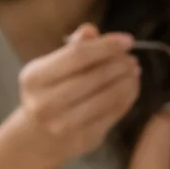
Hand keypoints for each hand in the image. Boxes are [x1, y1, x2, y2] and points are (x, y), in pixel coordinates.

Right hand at [17, 23, 140, 165]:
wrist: (38, 138)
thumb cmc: (48, 94)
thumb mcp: (51, 68)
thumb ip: (72, 48)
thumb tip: (90, 30)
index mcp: (35, 78)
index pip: (77, 55)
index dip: (106, 46)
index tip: (127, 40)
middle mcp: (46, 103)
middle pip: (95, 77)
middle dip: (119, 64)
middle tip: (131, 58)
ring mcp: (65, 124)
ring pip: (108, 97)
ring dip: (127, 81)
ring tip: (134, 71)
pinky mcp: (85, 138)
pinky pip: (114, 114)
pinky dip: (128, 97)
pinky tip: (131, 87)